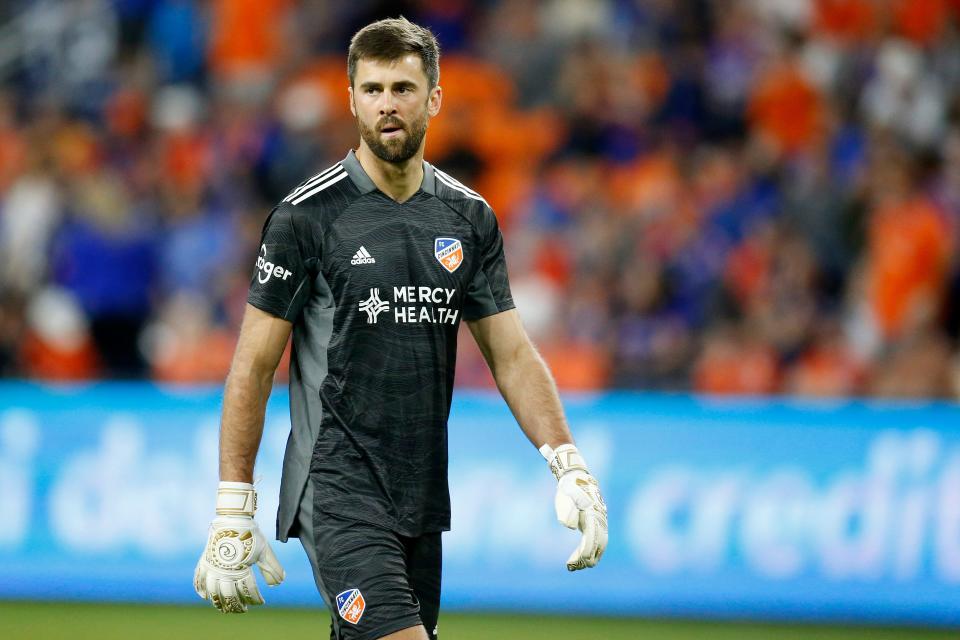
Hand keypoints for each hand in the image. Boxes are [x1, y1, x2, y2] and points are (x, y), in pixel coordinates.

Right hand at [194, 482, 284, 612]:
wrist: (233, 519)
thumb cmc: (251, 535)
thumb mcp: (264, 551)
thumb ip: (272, 568)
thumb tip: (279, 583)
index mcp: (240, 570)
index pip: (248, 591)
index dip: (255, 599)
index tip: (261, 602)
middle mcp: (224, 571)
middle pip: (229, 596)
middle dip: (237, 606)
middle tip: (243, 609)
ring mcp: (212, 567)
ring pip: (212, 593)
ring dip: (219, 603)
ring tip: (225, 609)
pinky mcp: (204, 562)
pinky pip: (198, 580)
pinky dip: (201, 590)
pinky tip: (206, 596)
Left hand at [542, 444, 607, 570]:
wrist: (577, 477)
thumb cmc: (569, 488)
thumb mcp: (564, 497)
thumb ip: (566, 511)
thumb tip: (569, 526)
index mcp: (592, 515)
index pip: (591, 539)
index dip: (584, 553)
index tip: (574, 563)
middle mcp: (599, 520)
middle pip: (598, 545)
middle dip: (587, 558)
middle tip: (572, 567)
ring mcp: (600, 521)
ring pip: (600, 544)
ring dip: (589, 557)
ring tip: (574, 566)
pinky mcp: (597, 523)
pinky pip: (597, 540)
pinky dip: (590, 550)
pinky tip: (579, 557)